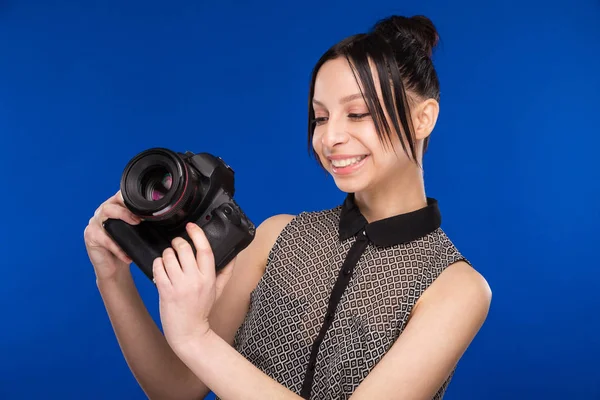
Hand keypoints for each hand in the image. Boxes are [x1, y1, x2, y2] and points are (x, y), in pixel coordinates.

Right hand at [84, 190, 142, 280]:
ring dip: (120, 223)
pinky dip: (118, 249)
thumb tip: (161, 218)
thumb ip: (139, 220)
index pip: (119, 196)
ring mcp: (94, 224)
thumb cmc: (124, 246)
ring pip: (104, 217)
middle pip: (109, 205)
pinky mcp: (91, 238)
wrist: (113, 267)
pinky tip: (128, 256)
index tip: (144, 207)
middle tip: (139, 220)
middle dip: (125, 211)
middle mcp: (101, 213)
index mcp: (113, 207)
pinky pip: (105, 241)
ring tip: (135, 229)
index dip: (130, 199)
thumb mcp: (133, 230)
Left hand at [153, 222, 235, 352]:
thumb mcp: (218, 290)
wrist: (189, 333)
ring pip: (168, 256)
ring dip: (166, 254)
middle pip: (184, 249)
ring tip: (168, 259)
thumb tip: (234, 255)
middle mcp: (195, 280)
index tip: (191, 226)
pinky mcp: (165, 291)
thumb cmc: (202, 310)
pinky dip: (157, 264)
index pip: (205, 249)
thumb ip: (226, 272)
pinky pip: (157, 268)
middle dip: (177, 242)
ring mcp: (179, 286)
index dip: (197, 234)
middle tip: (176, 245)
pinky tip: (161, 268)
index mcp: (209, 277)